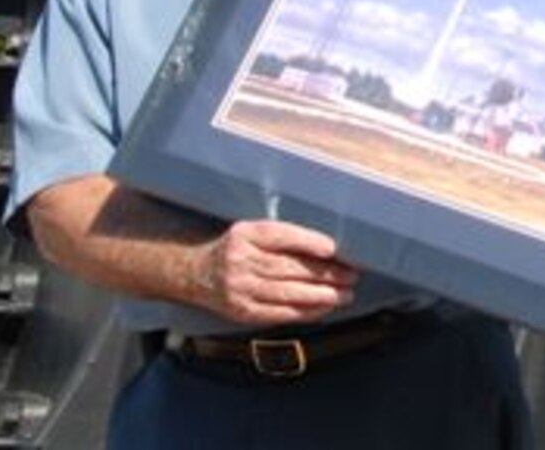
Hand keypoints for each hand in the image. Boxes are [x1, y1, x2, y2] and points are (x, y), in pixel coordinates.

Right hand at [194, 218, 357, 325]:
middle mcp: (240, 261)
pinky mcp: (241, 311)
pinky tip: (323, 309)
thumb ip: (284, 236)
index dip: (308, 242)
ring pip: (286, 293)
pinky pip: (279, 313)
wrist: (194, 273)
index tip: (332, 248)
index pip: (280, 236)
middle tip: (350, 276)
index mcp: (245, 234)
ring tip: (344, 295)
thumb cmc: (235, 249)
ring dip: (320, 296)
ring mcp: (240, 289)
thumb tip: (328, 248)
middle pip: (288, 268)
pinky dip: (305, 312)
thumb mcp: (253, 231)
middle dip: (324, 273)